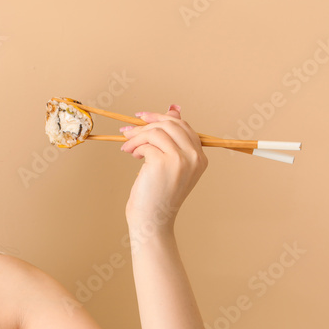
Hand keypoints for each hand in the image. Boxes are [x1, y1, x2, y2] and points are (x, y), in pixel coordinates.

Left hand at [118, 103, 208, 229]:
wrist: (152, 220)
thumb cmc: (157, 195)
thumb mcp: (169, 164)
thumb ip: (172, 139)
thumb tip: (173, 108)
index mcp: (200, 158)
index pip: (183, 127)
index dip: (161, 118)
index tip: (142, 118)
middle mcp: (195, 157)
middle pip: (171, 125)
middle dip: (146, 125)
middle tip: (128, 131)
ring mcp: (181, 159)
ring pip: (157, 132)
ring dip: (137, 137)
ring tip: (127, 148)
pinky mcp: (164, 162)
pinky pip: (147, 144)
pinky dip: (135, 147)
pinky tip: (131, 156)